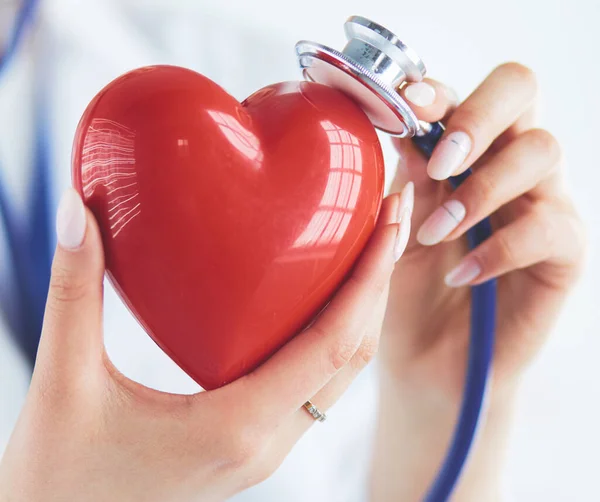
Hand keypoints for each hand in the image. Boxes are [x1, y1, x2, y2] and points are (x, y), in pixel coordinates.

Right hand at [0, 188, 411, 501]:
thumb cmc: (57, 480)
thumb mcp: (62, 384)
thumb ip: (74, 292)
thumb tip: (76, 208)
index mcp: (238, 427)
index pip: (333, 341)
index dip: (370, 276)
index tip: (390, 218)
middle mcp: (268, 440)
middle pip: (353, 354)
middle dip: (380, 281)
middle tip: (391, 215)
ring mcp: (265, 446)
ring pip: (340, 372)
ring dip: (363, 308)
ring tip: (368, 247)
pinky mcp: (251, 442)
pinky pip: (313, 381)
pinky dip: (332, 333)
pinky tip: (317, 298)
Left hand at [372, 63, 585, 500]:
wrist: (429, 360)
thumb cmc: (407, 290)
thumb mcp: (397, 231)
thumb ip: (408, 182)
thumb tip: (407, 130)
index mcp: (462, 151)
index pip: (465, 94)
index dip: (440, 91)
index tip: (408, 107)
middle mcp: (506, 164)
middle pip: (520, 90)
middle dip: (476, 117)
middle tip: (440, 163)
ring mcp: (541, 202)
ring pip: (542, 151)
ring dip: (482, 190)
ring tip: (439, 234)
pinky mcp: (564, 251)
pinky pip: (551, 227)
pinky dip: (502, 248)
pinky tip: (464, 274)